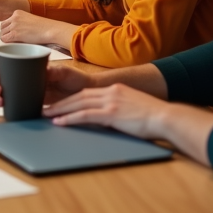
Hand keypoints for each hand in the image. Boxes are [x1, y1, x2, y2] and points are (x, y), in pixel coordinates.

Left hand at [0, 10, 74, 46]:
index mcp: (18, 13)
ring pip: (2, 34)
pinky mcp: (15, 34)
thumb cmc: (44, 27)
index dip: (10, 29)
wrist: (51, 30)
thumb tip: (12, 33)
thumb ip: (20, 24)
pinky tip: (16, 44)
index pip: (7, 22)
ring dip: (8, 39)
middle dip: (7, 33)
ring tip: (18, 42)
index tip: (16, 33)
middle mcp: (14, 17)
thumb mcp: (29, 21)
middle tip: (15, 39)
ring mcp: (14, 25)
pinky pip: (4, 39)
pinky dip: (8, 43)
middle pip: (2, 27)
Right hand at [0, 62, 93, 107]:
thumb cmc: (75, 78)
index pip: (7, 67)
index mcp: (29, 68)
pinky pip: (17, 105)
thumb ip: (54, 72)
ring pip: (7, 94)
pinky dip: (8, 107)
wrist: (86, 92)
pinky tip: (4, 108)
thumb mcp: (64, 71)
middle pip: (3, 81)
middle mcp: (26, 79)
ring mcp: (28, 92)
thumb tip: (42, 72)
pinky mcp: (33, 104)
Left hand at [44, 83, 172, 139]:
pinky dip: (70, 118)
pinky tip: (60, 122)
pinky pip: (85, 115)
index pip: (87, 92)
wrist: (167, 117)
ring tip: (46, 115)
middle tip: (46, 108)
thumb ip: (119, 108)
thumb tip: (109, 117)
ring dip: (60, 109)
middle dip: (61, 102)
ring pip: (78, 103)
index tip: (60, 103)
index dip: (71, 98)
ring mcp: (110, 101)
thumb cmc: (154, 117)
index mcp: (115, 89)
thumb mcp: (133, 107)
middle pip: (79, 96)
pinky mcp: (112, 113)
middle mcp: (110, 92)